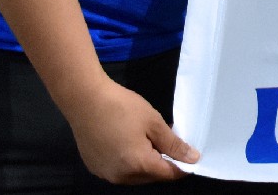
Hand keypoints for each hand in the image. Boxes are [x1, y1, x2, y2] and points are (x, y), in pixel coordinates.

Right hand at [66, 77, 197, 183]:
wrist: (85, 100)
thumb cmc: (122, 108)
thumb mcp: (154, 123)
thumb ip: (173, 144)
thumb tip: (193, 158)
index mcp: (138, 165)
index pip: (168, 174)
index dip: (182, 167)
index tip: (191, 156)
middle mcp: (120, 176)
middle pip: (151, 177)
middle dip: (163, 164)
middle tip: (169, 143)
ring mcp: (105, 174)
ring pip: (134, 176)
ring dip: (146, 164)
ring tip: (149, 141)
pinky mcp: (95, 167)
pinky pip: (119, 170)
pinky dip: (129, 162)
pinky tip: (129, 143)